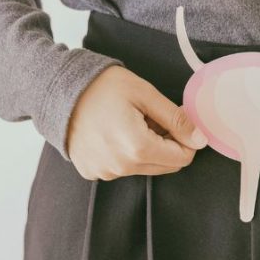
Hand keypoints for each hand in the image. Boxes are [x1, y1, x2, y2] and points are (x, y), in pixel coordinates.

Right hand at [66, 65, 207, 180]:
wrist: (59, 89)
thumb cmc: (103, 87)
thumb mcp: (146, 94)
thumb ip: (176, 119)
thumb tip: (200, 139)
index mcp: (137, 148)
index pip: (182, 158)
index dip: (185, 139)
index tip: (175, 120)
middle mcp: (121, 167)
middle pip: (166, 166)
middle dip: (167, 144)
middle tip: (151, 118)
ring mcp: (104, 172)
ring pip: (145, 167)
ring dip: (147, 148)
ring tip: (130, 122)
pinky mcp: (92, 172)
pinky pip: (122, 168)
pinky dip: (126, 153)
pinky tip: (114, 131)